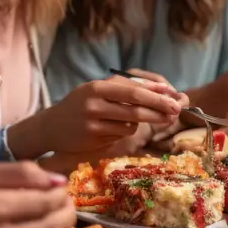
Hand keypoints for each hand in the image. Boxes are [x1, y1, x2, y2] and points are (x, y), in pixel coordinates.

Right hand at [7, 75, 187, 158]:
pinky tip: (120, 127)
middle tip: (176, 111)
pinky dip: (127, 131)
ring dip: (143, 123)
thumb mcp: (98, 90)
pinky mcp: (94, 140)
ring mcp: (93, 124)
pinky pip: (121, 135)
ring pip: (130, 124)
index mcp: (97, 87)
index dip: (156, 95)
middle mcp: (94, 104)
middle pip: (135, 108)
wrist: (51, 127)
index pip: (133, 90)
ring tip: (146, 118)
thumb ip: (125, 88)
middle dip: (159, 110)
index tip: (174, 97)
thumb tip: (161, 88)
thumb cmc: (80, 105)